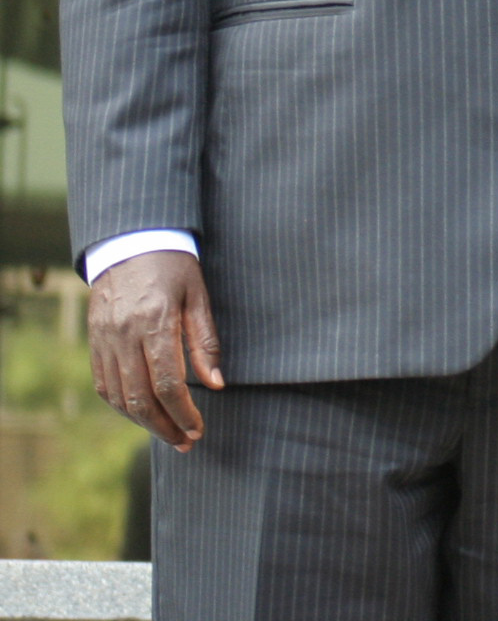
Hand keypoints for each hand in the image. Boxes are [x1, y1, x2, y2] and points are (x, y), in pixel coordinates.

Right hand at [87, 251, 222, 450]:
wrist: (131, 242)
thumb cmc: (174, 267)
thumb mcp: (199, 297)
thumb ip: (205, 342)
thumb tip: (215, 384)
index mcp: (155, 322)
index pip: (168, 383)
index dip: (183, 413)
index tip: (198, 429)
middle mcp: (124, 335)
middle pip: (140, 397)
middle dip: (164, 426)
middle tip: (186, 442)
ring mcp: (104, 339)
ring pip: (118, 396)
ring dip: (143, 422)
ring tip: (168, 434)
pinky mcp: (94, 340)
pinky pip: (104, 384)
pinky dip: (121, 405)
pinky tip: (142, 413)